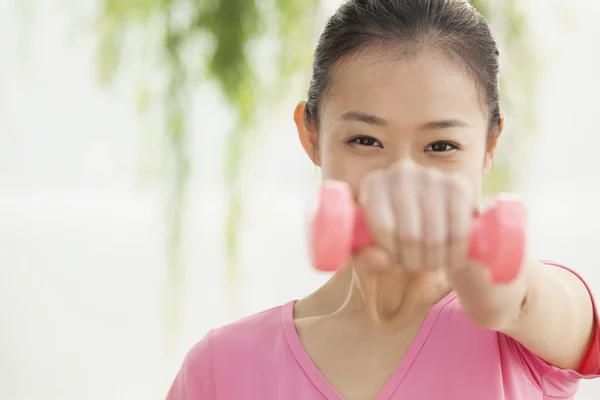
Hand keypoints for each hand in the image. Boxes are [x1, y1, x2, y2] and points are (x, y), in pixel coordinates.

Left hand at [353, 159, 526, 327]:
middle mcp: (400, 173)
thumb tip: (381, 260)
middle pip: (410, 234)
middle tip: (414, 268)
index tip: (395, 263)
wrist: (427, 216)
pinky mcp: (458, 187)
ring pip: (434, 237)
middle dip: (413, 261)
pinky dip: (455, 253)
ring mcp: (431, 176)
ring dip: (434, 260)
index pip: (385, 228)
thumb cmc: (391, 235)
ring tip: (430, 265)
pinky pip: (458, 232)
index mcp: (373, 184)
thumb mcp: (372, 249)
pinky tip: (451, 261)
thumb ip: (367, 259)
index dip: (391, 254)